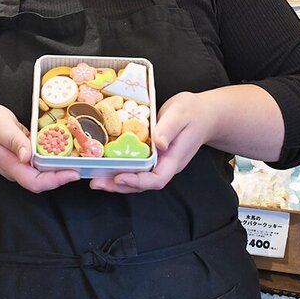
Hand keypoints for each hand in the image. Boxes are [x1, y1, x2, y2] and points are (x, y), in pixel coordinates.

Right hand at [0, 102, 79, 192]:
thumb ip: (13, 140)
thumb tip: (27, 156)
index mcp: (10, 164)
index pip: (35, 182)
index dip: (55, 180)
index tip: (73, 172)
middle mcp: (18, 167)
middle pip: (43, 180)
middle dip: (63, 175)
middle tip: (83, 163)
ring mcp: (21, 162)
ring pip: (44, 171)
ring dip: (62, 166)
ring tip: (80, 157)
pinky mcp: (25, 154)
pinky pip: (42, 160)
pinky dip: (55, 156)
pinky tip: (67, 148)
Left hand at [89, 92, 210, 193]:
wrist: (203, 114)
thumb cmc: (193, 112)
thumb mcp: (181, 113)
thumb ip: (169, 128)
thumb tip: (159, 143)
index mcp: (174, 158)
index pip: (157, 179)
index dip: (137, 182)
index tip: (119, 177)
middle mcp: (166, 164)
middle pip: (143, 184)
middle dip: (119, 186)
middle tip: (97, 183)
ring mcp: (160, 162)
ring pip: (138, 178)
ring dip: (117, 181)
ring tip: (96, 180)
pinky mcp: (153, 156)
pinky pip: (137, 167)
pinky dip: (121, 169)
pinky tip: (106, 166)